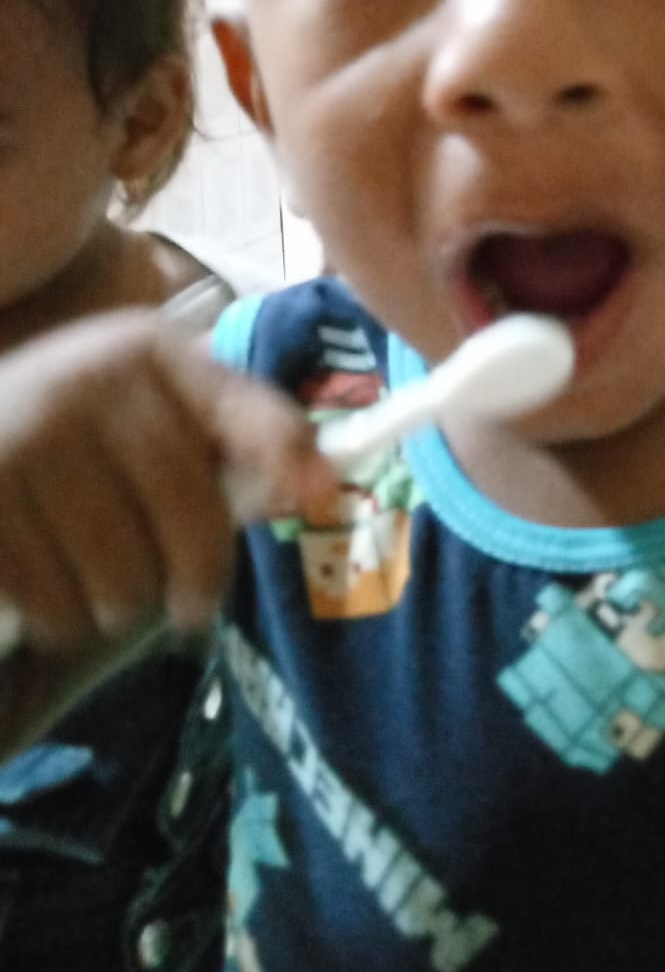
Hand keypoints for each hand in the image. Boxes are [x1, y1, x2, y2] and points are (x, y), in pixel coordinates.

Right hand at [0, 308, 334, 654]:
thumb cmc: (76, 439)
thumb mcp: (156, 416)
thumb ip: (241, 439)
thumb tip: (326, 490)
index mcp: (147, 351)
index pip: (245, 412)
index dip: (287, 458)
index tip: (323, 500)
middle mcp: (90, 379)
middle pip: (195, 517)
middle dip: (200, 579)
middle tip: (192, 606)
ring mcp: (26, 436)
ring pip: (126, 574)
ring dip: (123, 606)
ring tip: (107, 588)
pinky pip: (57, 603)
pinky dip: (64, 620)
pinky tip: (54, 592)